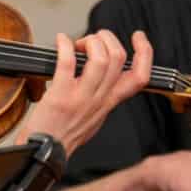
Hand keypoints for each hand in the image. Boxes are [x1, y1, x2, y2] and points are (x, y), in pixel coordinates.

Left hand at [20, 30, 153, 157]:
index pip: (140, 77)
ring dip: (89, 41)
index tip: (138, 37)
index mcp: (110, 102)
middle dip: (106, 39)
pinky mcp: (60, 96)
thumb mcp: (95, 117)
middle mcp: (100, 99)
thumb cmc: (64, 135)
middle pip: (119, 59)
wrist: (45, 153)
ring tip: (78, 43)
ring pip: (100, 59)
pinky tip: (60, 41)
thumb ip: (103, 96)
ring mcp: (81, 98)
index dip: (145, 52)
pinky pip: (68, 63)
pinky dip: (64, 45)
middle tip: (91, 40)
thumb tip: (102, 73)